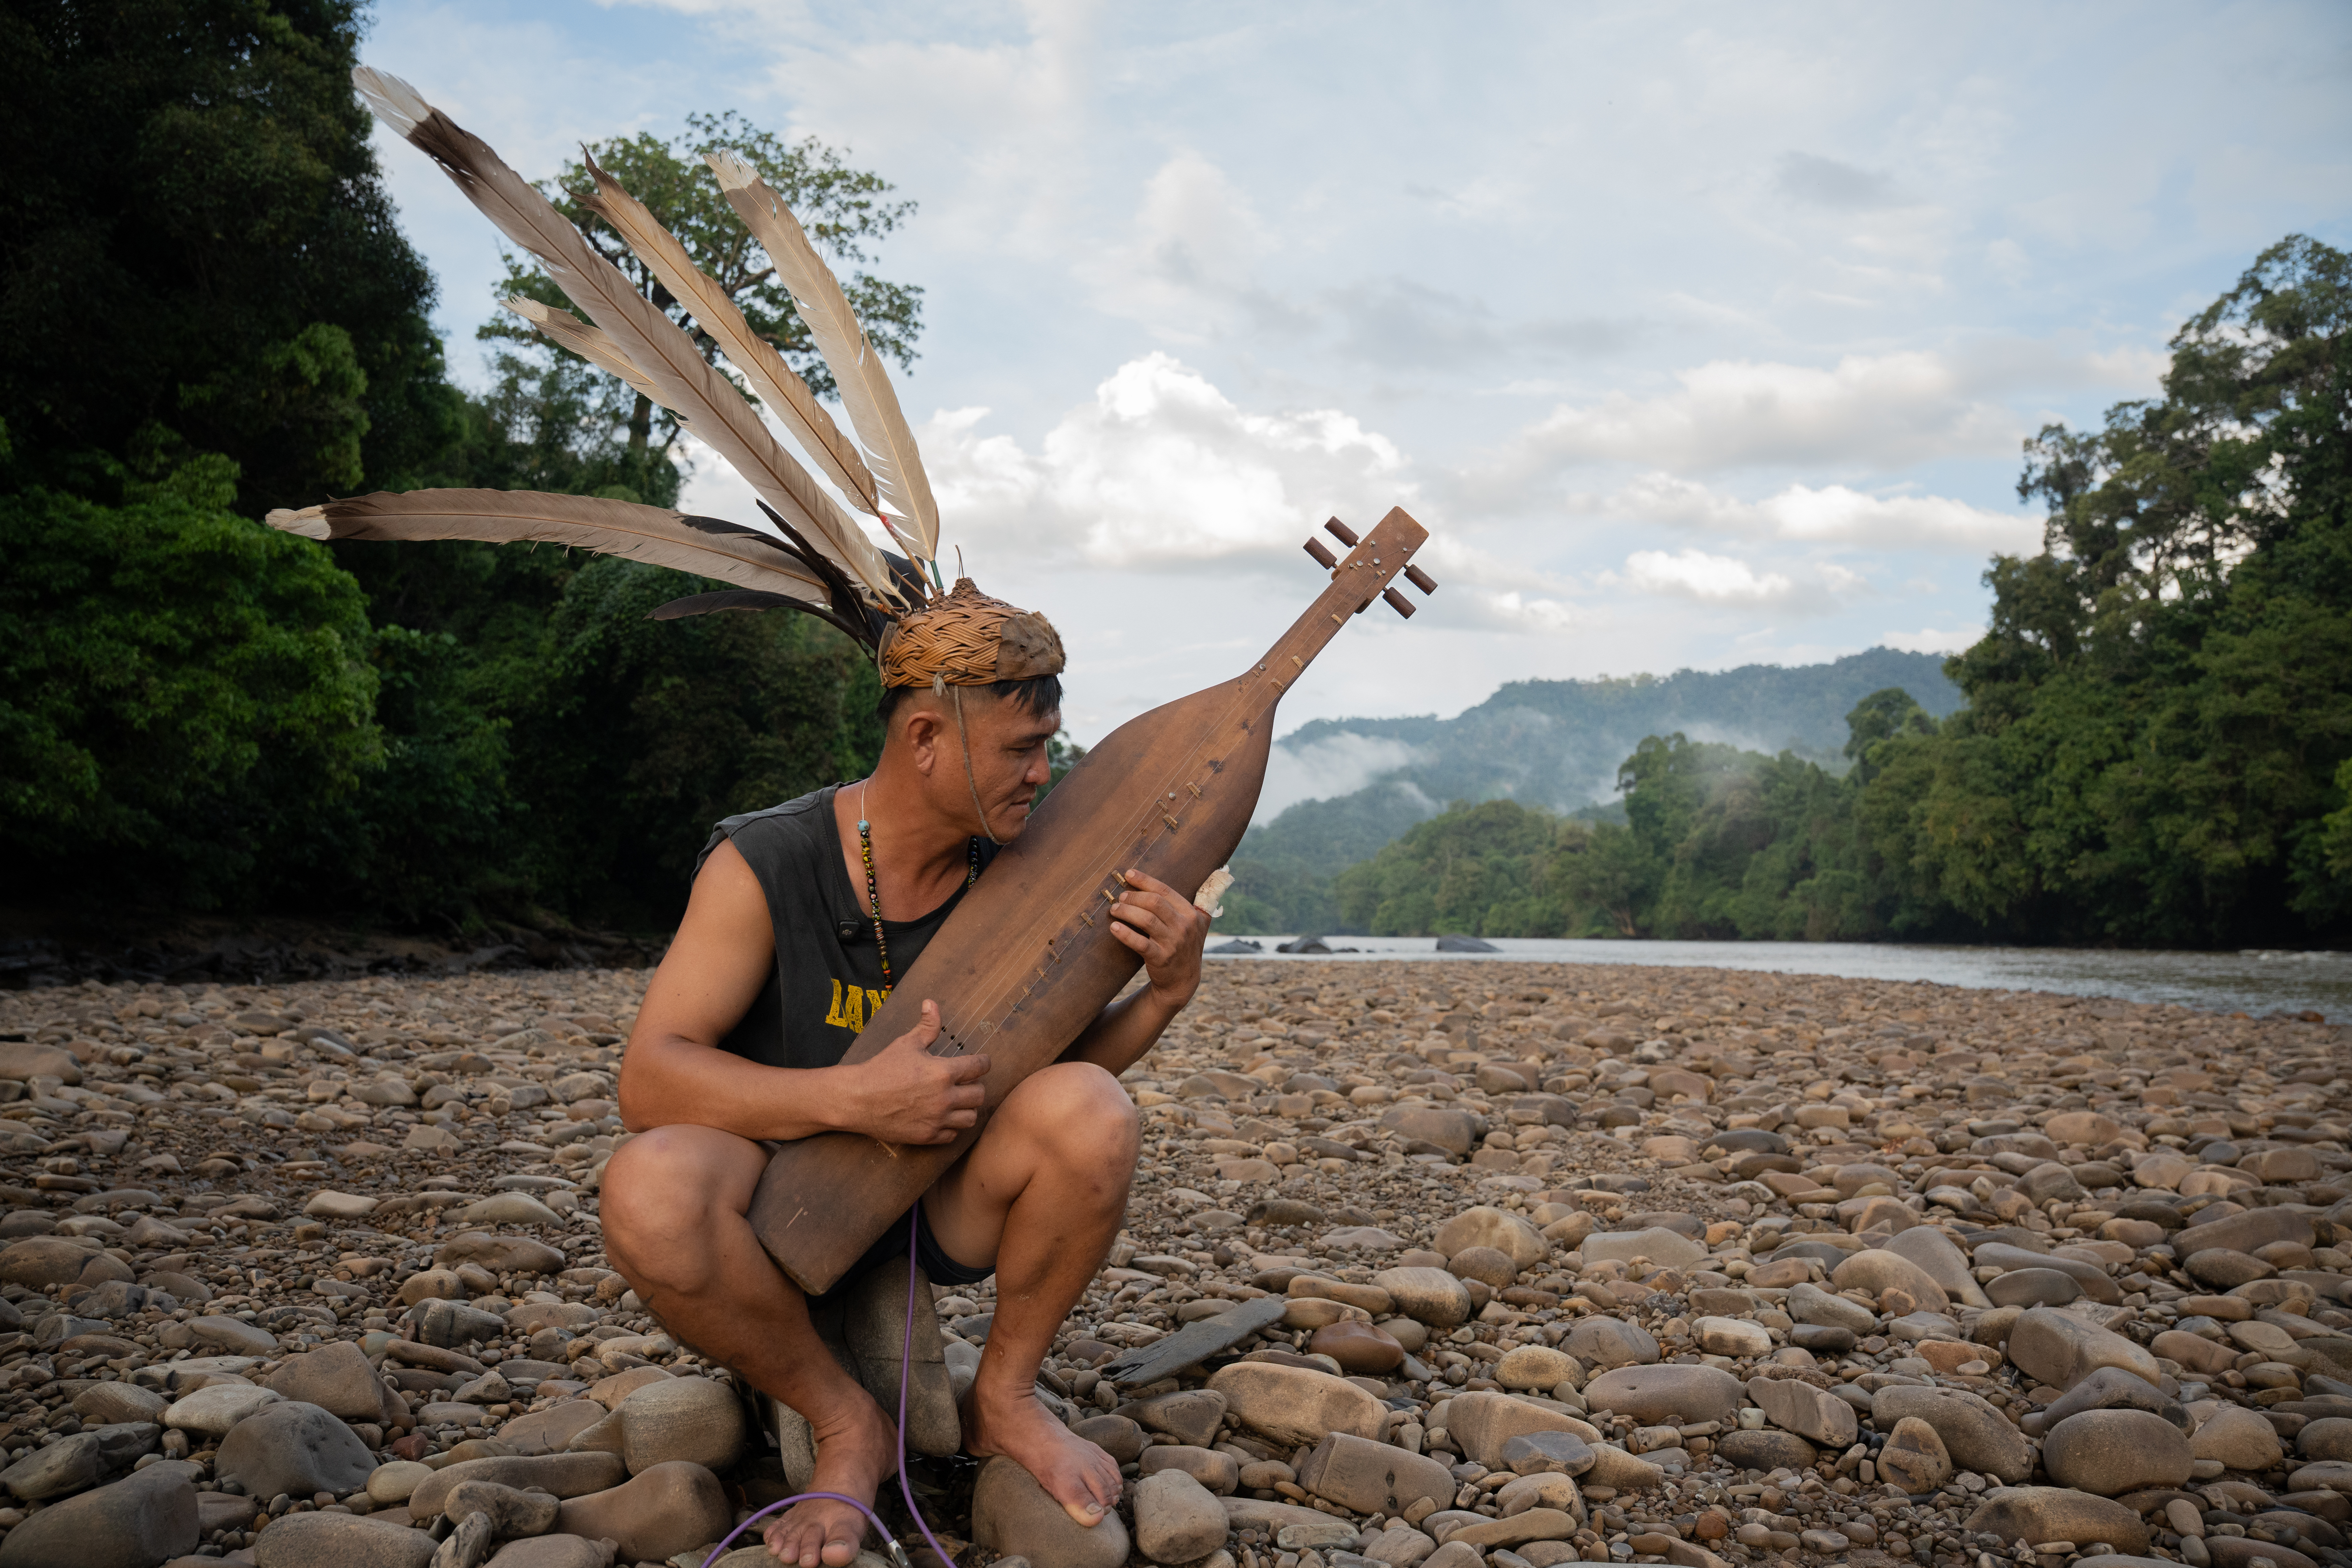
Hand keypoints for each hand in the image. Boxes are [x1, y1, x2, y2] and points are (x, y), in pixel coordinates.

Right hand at [831, 1000, 990, 1144]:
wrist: (858, 1099)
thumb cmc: (882, 1069)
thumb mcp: (906, 1043)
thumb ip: (926, 1026)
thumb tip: (931, 1003)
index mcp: (943, 1072)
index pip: (980, 1067)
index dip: (983, 1063)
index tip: (980, 1063)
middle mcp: (944, 1098)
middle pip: (980, 1095)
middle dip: (975, 1086)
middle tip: (965, 1083)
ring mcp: (936, 1119)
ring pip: (970, 1118)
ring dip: (967, 1108)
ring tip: (958, 1101)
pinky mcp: (927, 1136)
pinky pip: (952, 1135)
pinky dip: (951, 1126)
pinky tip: (942, 1117)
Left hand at [1108, 869, 1210, 1010]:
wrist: (1182, 980)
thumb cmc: (1185, 946)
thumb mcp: (1199, 924)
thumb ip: (1200, 903)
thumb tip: (1216, 872)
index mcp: (1192, 914)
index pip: (1165, 891)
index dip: (1145, 881)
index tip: (1129, 874)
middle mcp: (1185, 927)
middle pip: (1155, 903)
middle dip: (1134, 896)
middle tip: (1120, 897)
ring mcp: (1174, 943)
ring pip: (1146, 920)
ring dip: (1127, 912)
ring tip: (1114, 909)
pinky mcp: (1161, 958)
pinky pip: (1140, 943)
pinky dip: (1125, 934)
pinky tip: (1114, 928)